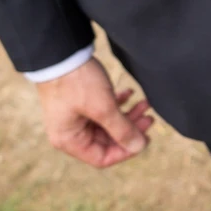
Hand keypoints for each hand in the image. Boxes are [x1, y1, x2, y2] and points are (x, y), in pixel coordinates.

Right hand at [35, 57, 153, 167]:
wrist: (61, 52)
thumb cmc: (77, 82)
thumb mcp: (103, 108)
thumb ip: (122, 130)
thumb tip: (139, 147)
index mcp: (69, 140)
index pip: (102, 158)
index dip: (126, 151)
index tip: (145, 138)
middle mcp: (69, 132)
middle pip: (107, 141)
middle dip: (130, 129)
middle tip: (150, 117)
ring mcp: (74, 117)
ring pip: (107, 124)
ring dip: (127, 115)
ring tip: (145, 103)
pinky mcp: (79, 102)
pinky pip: (102, 110)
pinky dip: (117, 103)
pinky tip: (130, 93)